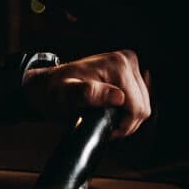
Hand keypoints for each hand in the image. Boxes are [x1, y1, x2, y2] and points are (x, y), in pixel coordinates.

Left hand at [21, 50, 151, 137]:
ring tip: (102, 118)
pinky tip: (109, 111)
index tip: (103, 128)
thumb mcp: (65, 95)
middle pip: (142, 107)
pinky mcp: (129, 74)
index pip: (136, 107)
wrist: (46, 86)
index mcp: (117, 64)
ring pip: (142, 106)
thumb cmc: (53, 91)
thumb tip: (118, 97)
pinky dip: (125, 112)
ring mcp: (129, 66)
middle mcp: (127, 61)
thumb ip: (88, 94)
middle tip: (101, 124)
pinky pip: (138, 101)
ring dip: (125, 118)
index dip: (122, 125)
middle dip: (124, 122)